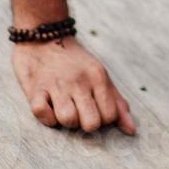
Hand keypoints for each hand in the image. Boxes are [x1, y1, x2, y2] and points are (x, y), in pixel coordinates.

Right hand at [12, 35, 137, 134]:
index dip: (102, 119)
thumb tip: (132, 130)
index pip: (110, 116)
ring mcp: (57, 84)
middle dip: (85, 124)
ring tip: (63, 108)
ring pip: (68, 120)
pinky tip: (48, 106)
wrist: (44, 38)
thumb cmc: (75, 63)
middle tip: (79, 112)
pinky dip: (46, 116)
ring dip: (65, 121)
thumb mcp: (101, 77)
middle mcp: (79, 81)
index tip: (94, 109)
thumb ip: (117, 103)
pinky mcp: (35, 88)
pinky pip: (42, 113)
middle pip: (91, 123)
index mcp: (98, 77)